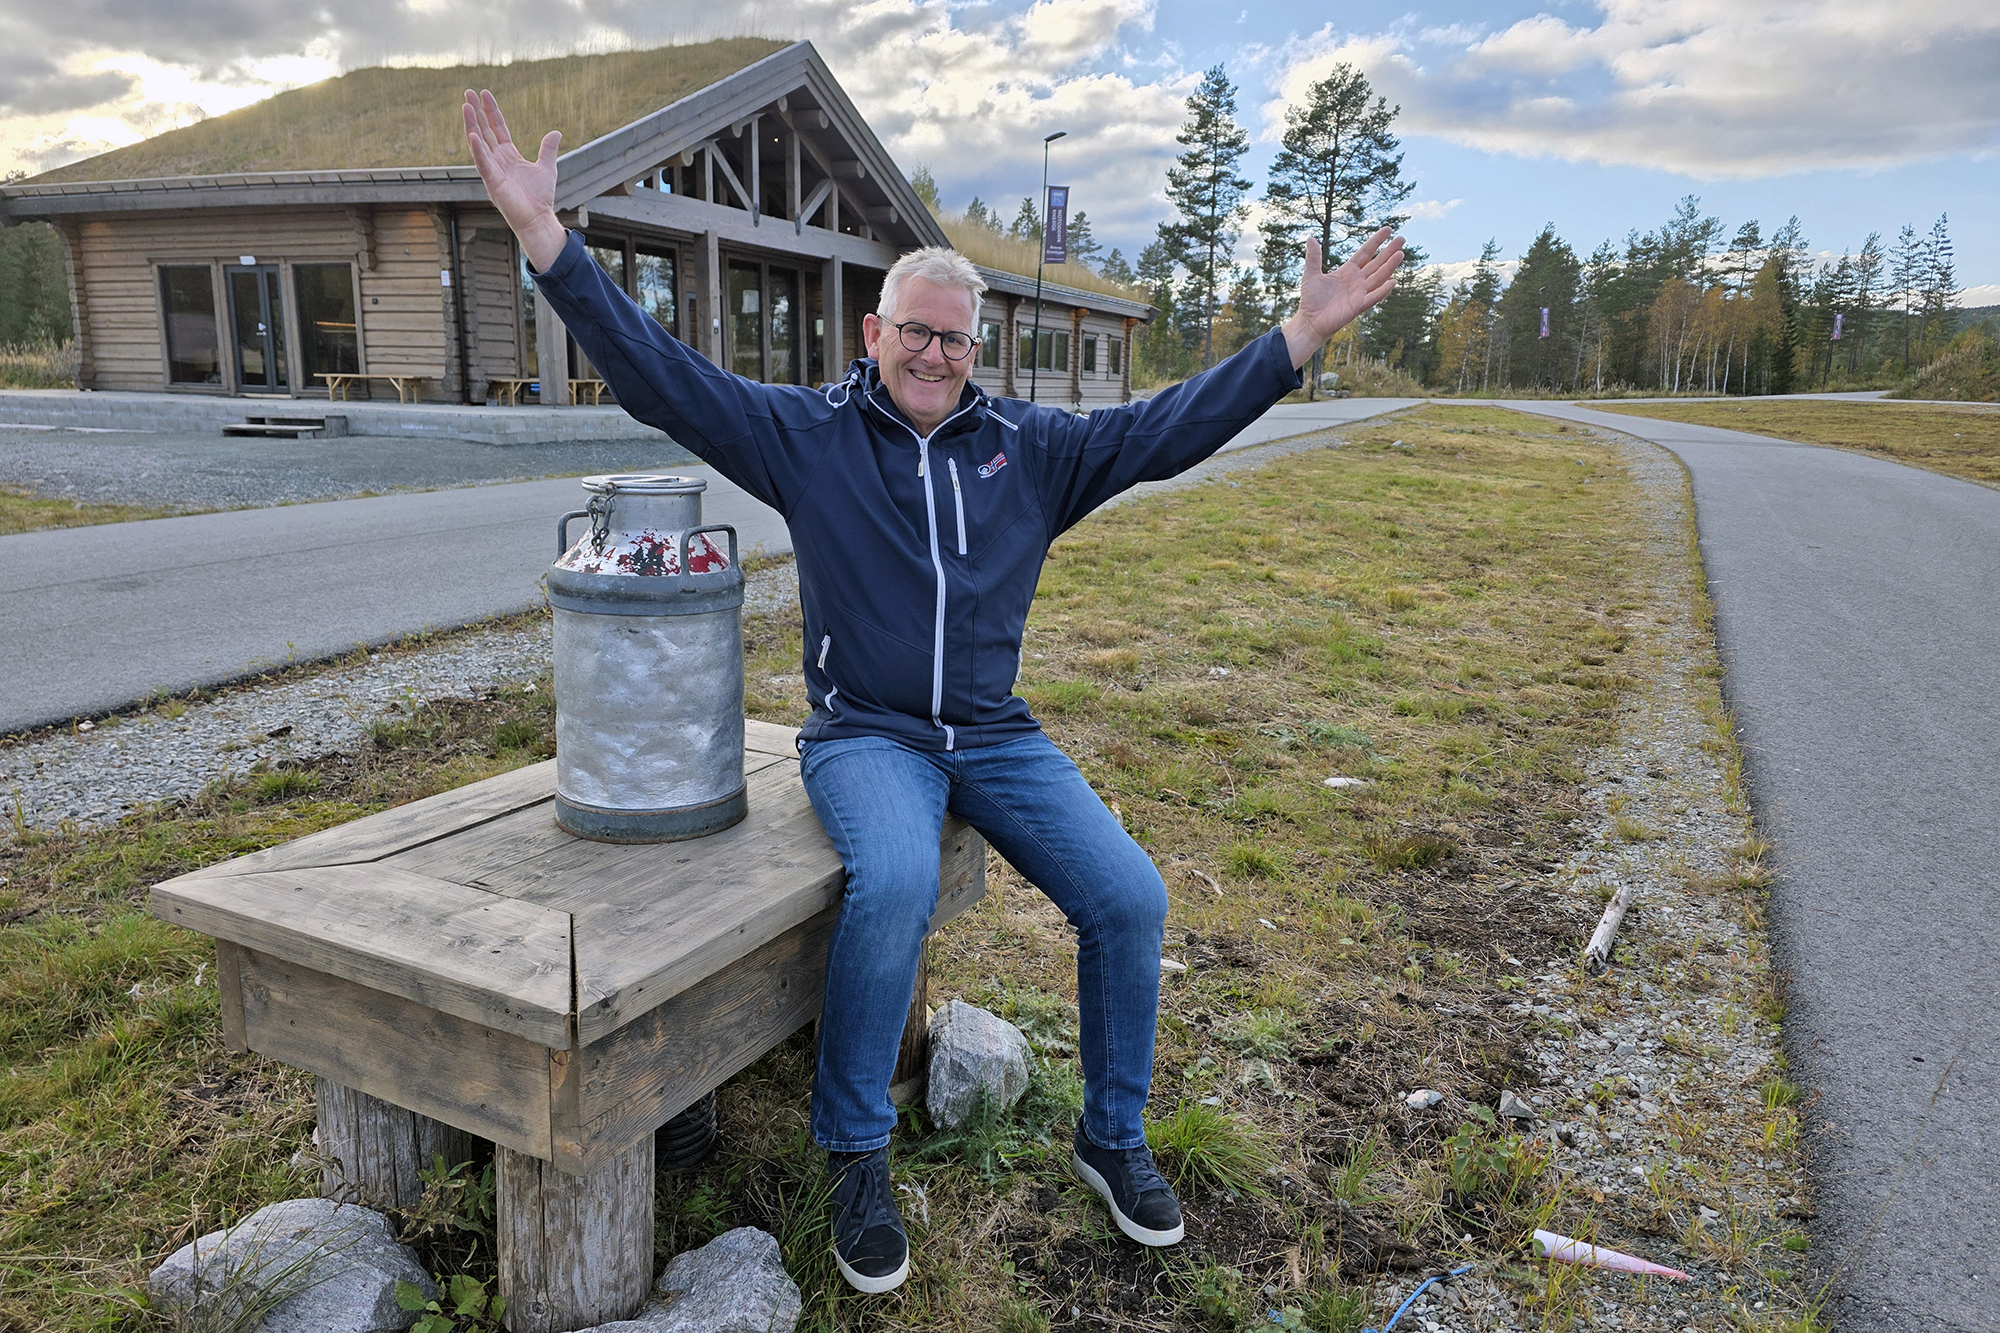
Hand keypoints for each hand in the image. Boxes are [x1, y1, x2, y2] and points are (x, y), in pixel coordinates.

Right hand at [462, 89, 567, 271]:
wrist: (538, 218)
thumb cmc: (540, 197)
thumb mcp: (547, 167)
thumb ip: (548, 149)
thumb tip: (556, 132)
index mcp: (508, 155)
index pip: (497, 127)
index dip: (491, 111)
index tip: (484, 93)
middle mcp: (497, 160)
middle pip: (484, 130)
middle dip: (476, 112)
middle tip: (467, 92)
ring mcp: (493, 170)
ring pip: (479, 143)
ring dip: (471, 124)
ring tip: (465, 106)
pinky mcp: (492, 182)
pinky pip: (482, 163)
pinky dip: (477, 149)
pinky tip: (472, 134)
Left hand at [1281, 228, 1405, 369]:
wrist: (1309, 322)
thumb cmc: (1311, 300)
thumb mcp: (1311, 275)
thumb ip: (1313, 257)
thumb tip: (1310, 238)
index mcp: (1348, 271)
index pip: (1365, 252)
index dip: (1376, 241)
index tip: (1388, 229)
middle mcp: (1357, 280)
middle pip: (1377, 263)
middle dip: (1389, 251)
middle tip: (1402, 238)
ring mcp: (1359, 293)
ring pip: (1378, 277)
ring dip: (1389, 266)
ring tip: (1400, 254)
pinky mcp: (1358, 306)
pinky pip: (1373, 297)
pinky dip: (1383, 290)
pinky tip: (1393, 281)